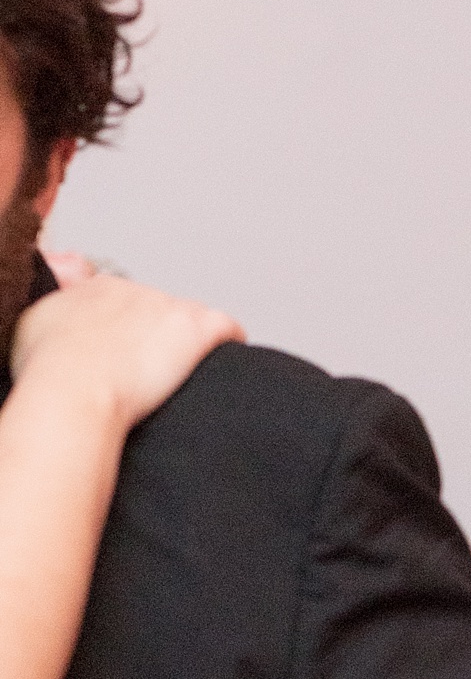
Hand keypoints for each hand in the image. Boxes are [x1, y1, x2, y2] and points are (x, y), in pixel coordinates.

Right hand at [11, 275, 243, 431]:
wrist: (73, 389)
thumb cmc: (49, 371)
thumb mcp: (32, 326)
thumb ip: (52, 312)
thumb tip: (60, 317)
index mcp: (96, 290)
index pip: (126, 302)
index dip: (132, 331)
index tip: (129, 353)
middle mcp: (133, 290)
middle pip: (159, 311)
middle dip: (159, 339)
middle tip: (152, 373)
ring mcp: (166, 306)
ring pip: (191, 320)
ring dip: (188, 345)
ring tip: (180, 375)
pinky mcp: (195, 326)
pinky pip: (228, 327)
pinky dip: (230, 342)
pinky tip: (225, 363)